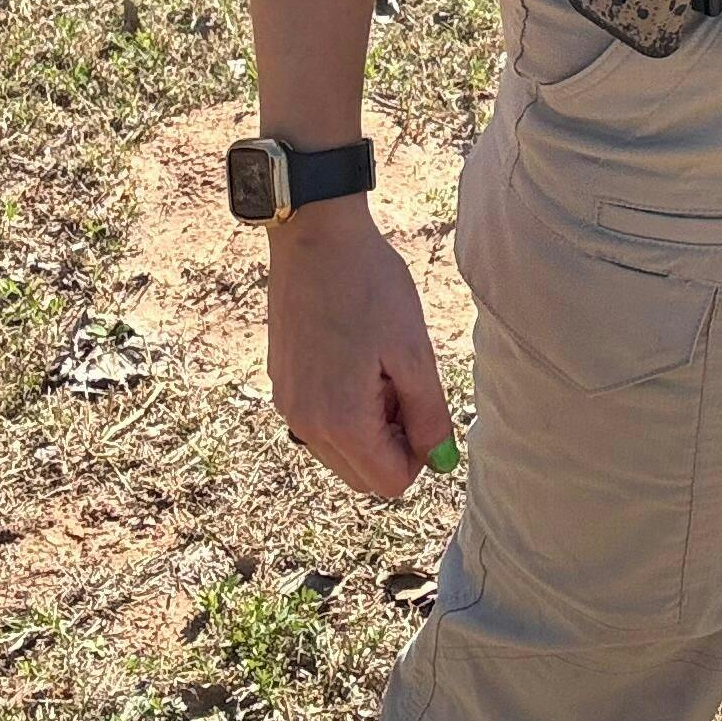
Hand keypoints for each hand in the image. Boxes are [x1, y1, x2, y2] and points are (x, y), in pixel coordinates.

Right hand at [266, 196, 455, 500]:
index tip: (423, 406)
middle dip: (392, 444)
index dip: (419, 454)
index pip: (389, 483)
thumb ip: (429, 415)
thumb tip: (441, 460)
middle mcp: (305, 424)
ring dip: (368, 426)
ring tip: (378, 367)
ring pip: (340, 452)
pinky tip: (354, 356)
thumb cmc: (370, 287)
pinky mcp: (280, 384)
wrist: (315, 237)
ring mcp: (287, 405)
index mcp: (340, 422)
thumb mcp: (413, 351)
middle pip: (362, 476)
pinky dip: (344, 407)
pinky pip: (319, 422)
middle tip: (403, 384)